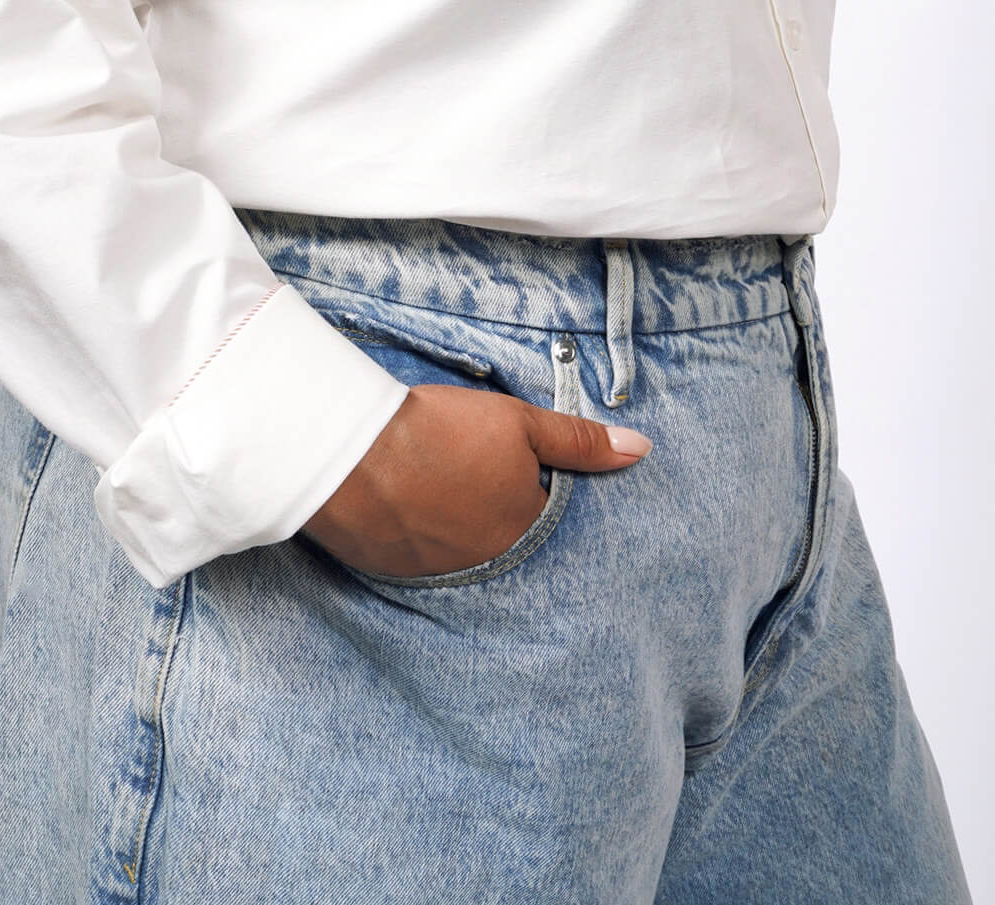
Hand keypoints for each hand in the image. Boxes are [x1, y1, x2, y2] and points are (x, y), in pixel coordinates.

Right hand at [301, 382, 651, 577]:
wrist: (353, 455)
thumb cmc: (442, 433)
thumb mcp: (519, 423)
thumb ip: (579, 441)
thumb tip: (641, 449)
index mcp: (522, 529)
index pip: (541, 511)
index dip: (525, 478)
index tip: (500, 458)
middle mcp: (486, 563)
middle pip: (501, 533)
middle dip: (489, 505)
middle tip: (463, 471)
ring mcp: (438, 571)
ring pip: (460, 546)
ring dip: (453, 519)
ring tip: (433, 481)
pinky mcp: (395, 571)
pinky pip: (419, 555)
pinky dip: (417, 531)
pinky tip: (404, 501)